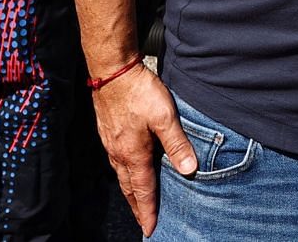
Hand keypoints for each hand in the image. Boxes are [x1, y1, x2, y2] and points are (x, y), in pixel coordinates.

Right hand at [92, 64, 195, 235]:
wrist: (112, 71)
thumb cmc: (139, 92)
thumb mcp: (165, 117)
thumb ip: (177, 144)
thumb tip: (189, 170)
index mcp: (134, 154)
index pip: (143, 190)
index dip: (148, 210)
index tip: (151, 228)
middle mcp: (119, 153)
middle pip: (129, 188)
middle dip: (137, 207)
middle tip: (144, 222)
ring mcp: (111, 144)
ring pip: (121, 176)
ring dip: (130, 192)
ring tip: (137, 202)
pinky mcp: (108, 133)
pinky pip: (117, 162)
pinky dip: (124, 174)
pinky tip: (128, 170)